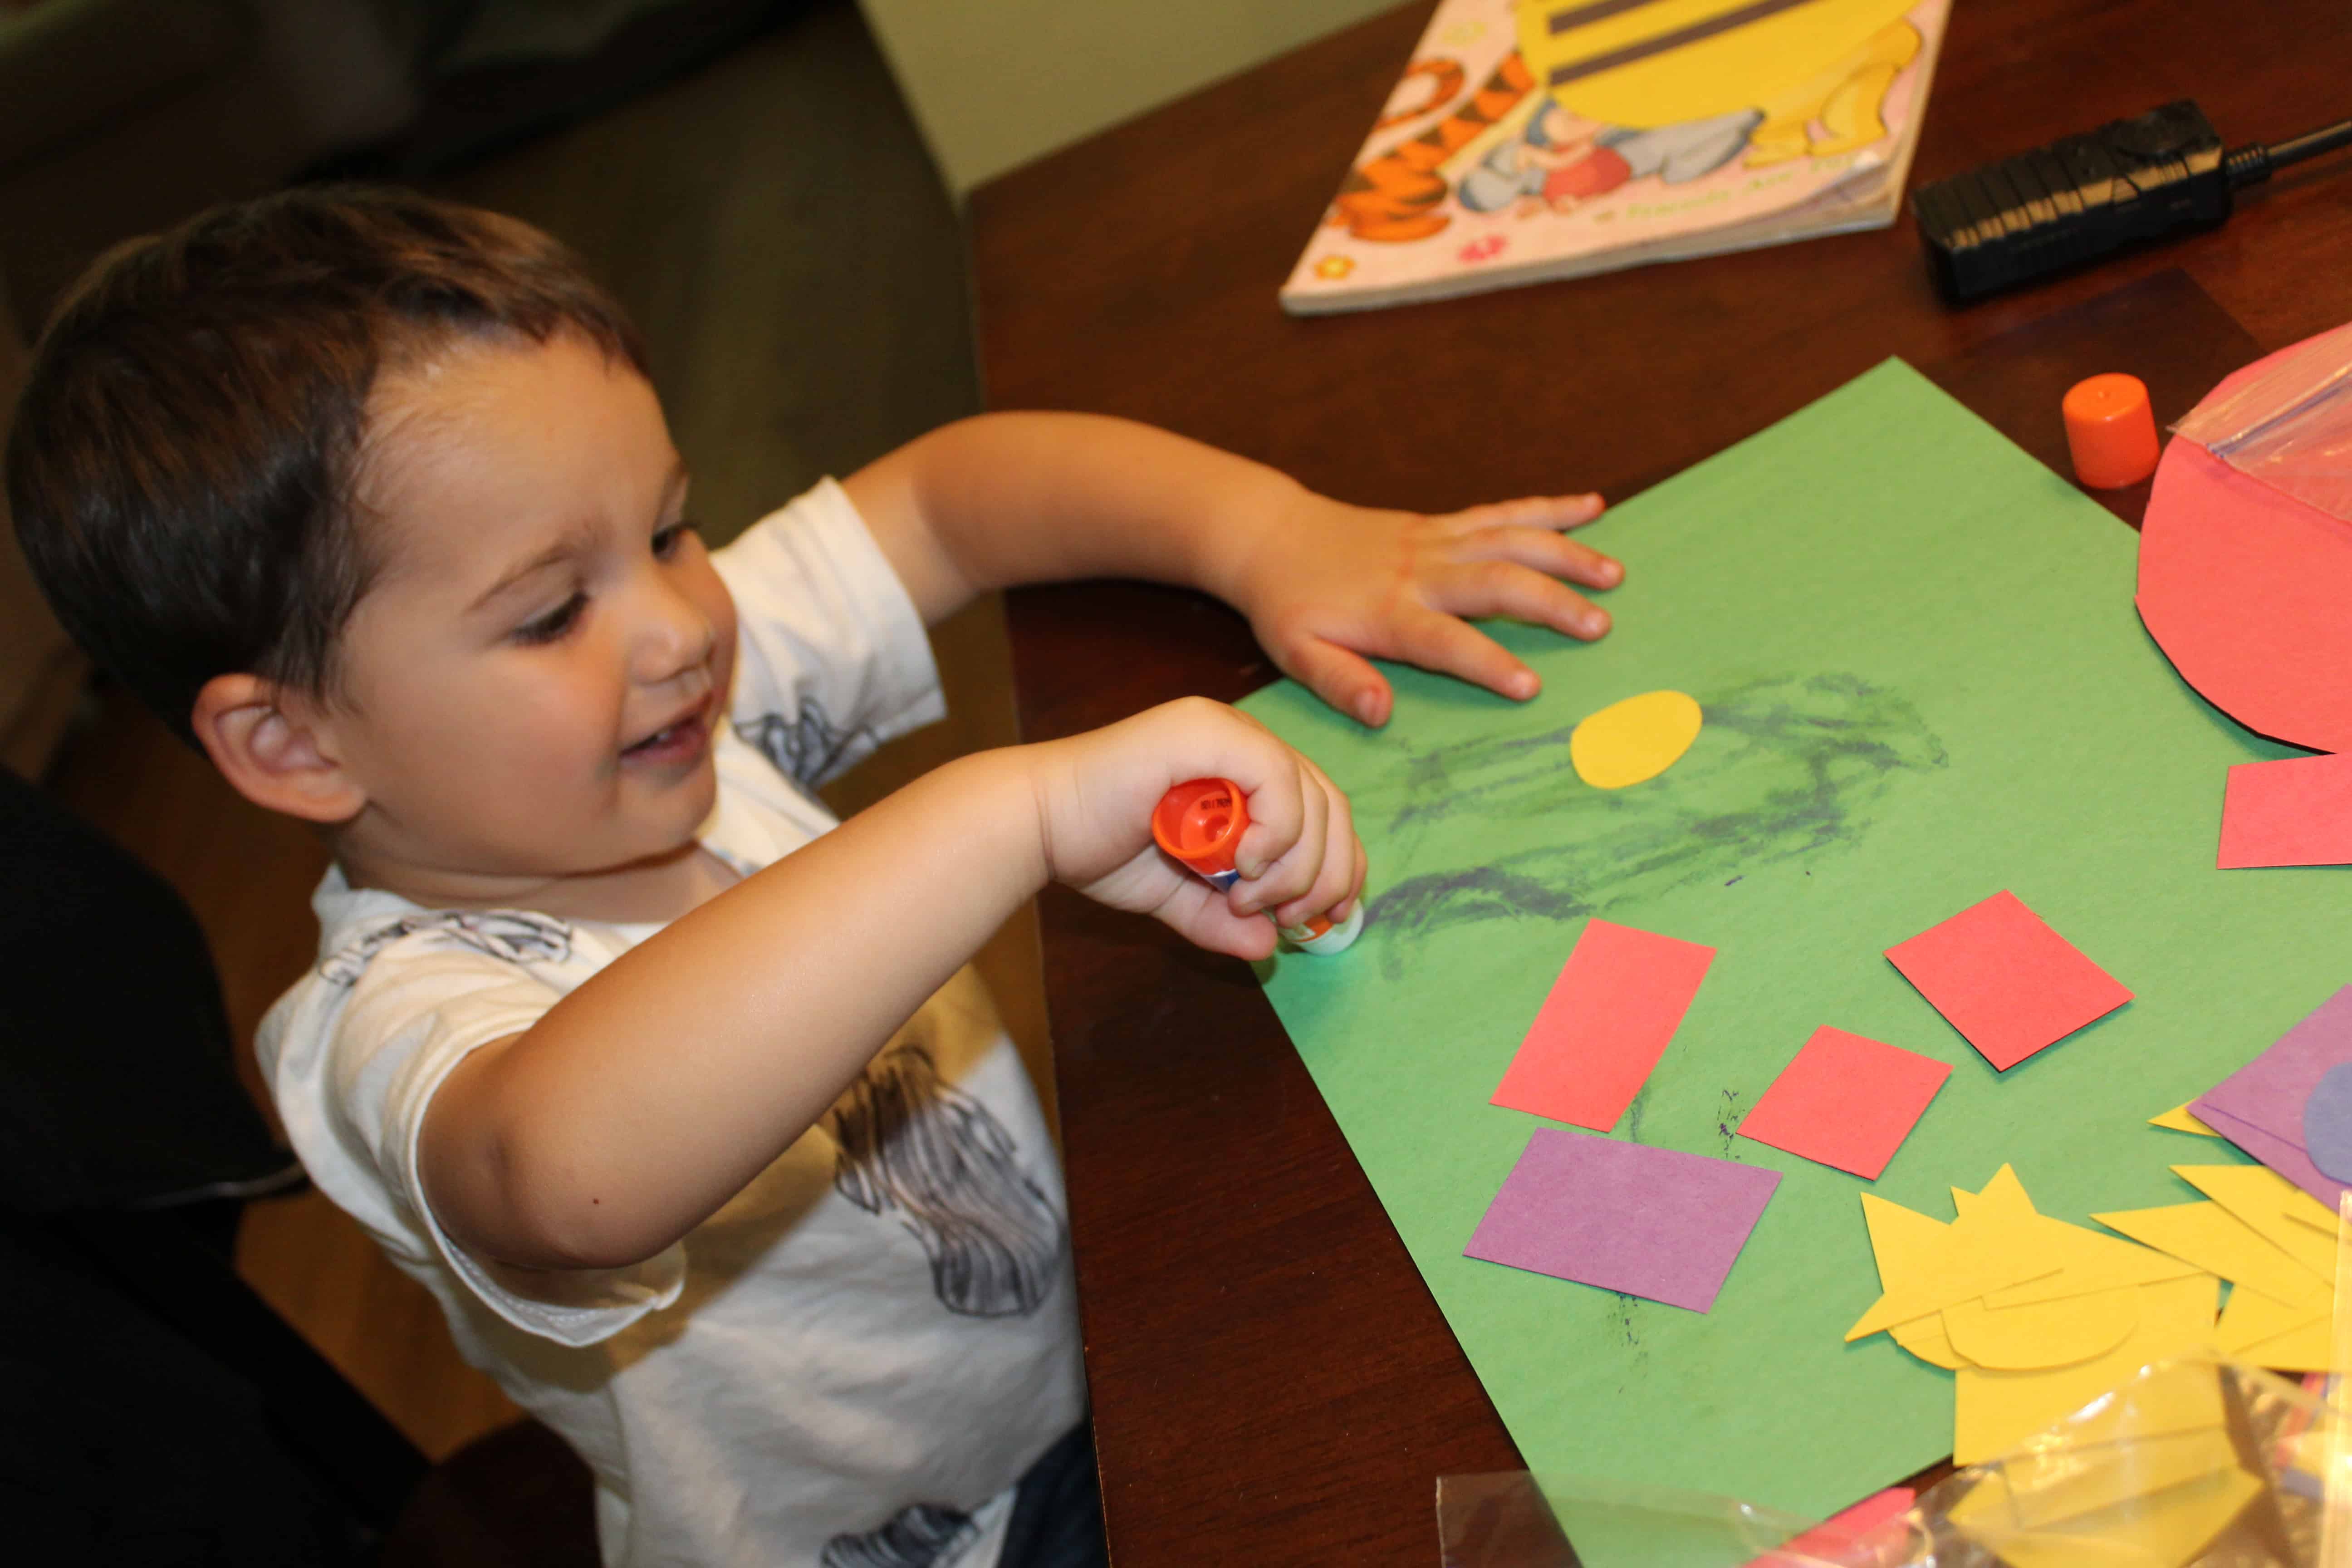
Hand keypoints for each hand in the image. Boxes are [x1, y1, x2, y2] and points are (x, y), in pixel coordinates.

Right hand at [1023, 698, 1363, 959]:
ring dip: (1296, 864)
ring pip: (1311, 795)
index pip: (1321, 811)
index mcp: (1242, 769)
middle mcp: (1242, 740)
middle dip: (1328, 873)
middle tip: (1294, 918)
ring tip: (1250, 900)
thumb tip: (1269, 947)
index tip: (1327, 918)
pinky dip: (1275, 831)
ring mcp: (1225, 730)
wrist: (1038, 825)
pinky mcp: (1207, 732)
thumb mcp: (1177, 896)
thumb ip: (1222, 919)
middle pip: (1330, 804)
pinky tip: (1243, 867)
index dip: (1339, 865)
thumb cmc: (1098, 849)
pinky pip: (1276, 778)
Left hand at [1225, 489, 1620, 726]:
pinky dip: (1548, 507)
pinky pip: (1500, 510)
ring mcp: (1435, 540)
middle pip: (1494, 582)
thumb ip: (1338, 682)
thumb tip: (1381, 713)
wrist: (1272, 536)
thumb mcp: (1296, 653)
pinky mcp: (1441, 522)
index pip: (1446, 641)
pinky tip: (1592, 505)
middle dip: (1550, 602)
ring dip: (1565, 552)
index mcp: (1389, 612)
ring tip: (1614, 573)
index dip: (1488, 662)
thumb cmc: (1288, 604)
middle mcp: (1421, 571)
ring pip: (1510, 539)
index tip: (1531, 686)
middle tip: (1600, 626)